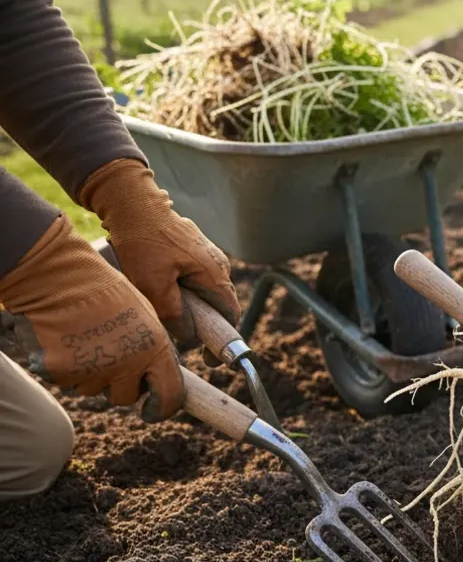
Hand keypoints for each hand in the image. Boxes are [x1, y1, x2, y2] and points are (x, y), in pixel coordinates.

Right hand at [0, 217, 183, 420]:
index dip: (162, 408)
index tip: (154, 410)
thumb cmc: (106, 290)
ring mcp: (91, 371)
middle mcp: (125, 365)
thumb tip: (160, 374)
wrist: (60, 277)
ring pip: (94, 390)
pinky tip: (66, 341)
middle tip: (111, 357)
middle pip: (125, 397)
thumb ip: (154, 347)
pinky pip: (68, 381)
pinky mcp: (60, 372)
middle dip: (121, 384)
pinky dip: (67, 368)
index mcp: (154, 349)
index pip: (169, 396)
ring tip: (86, 339)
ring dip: (93, 374)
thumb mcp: (145, 315)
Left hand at [81, 159, 239, 358]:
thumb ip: (175, 314)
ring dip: (194, 307)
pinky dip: (186, 291)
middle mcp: (218, 264)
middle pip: (219, 304)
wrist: (132, 202)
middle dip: (206, 324)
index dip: (222, 340)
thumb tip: (189, 336)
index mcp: (214, 274)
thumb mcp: (153, 285)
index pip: (230, 315)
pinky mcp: (193, 248)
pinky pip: (196, 277)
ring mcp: (207, 254)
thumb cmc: (143, 241)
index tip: (209, 359)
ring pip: (206, 291)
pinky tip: (164, 292)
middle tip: (185, 340)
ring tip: (170, 316)